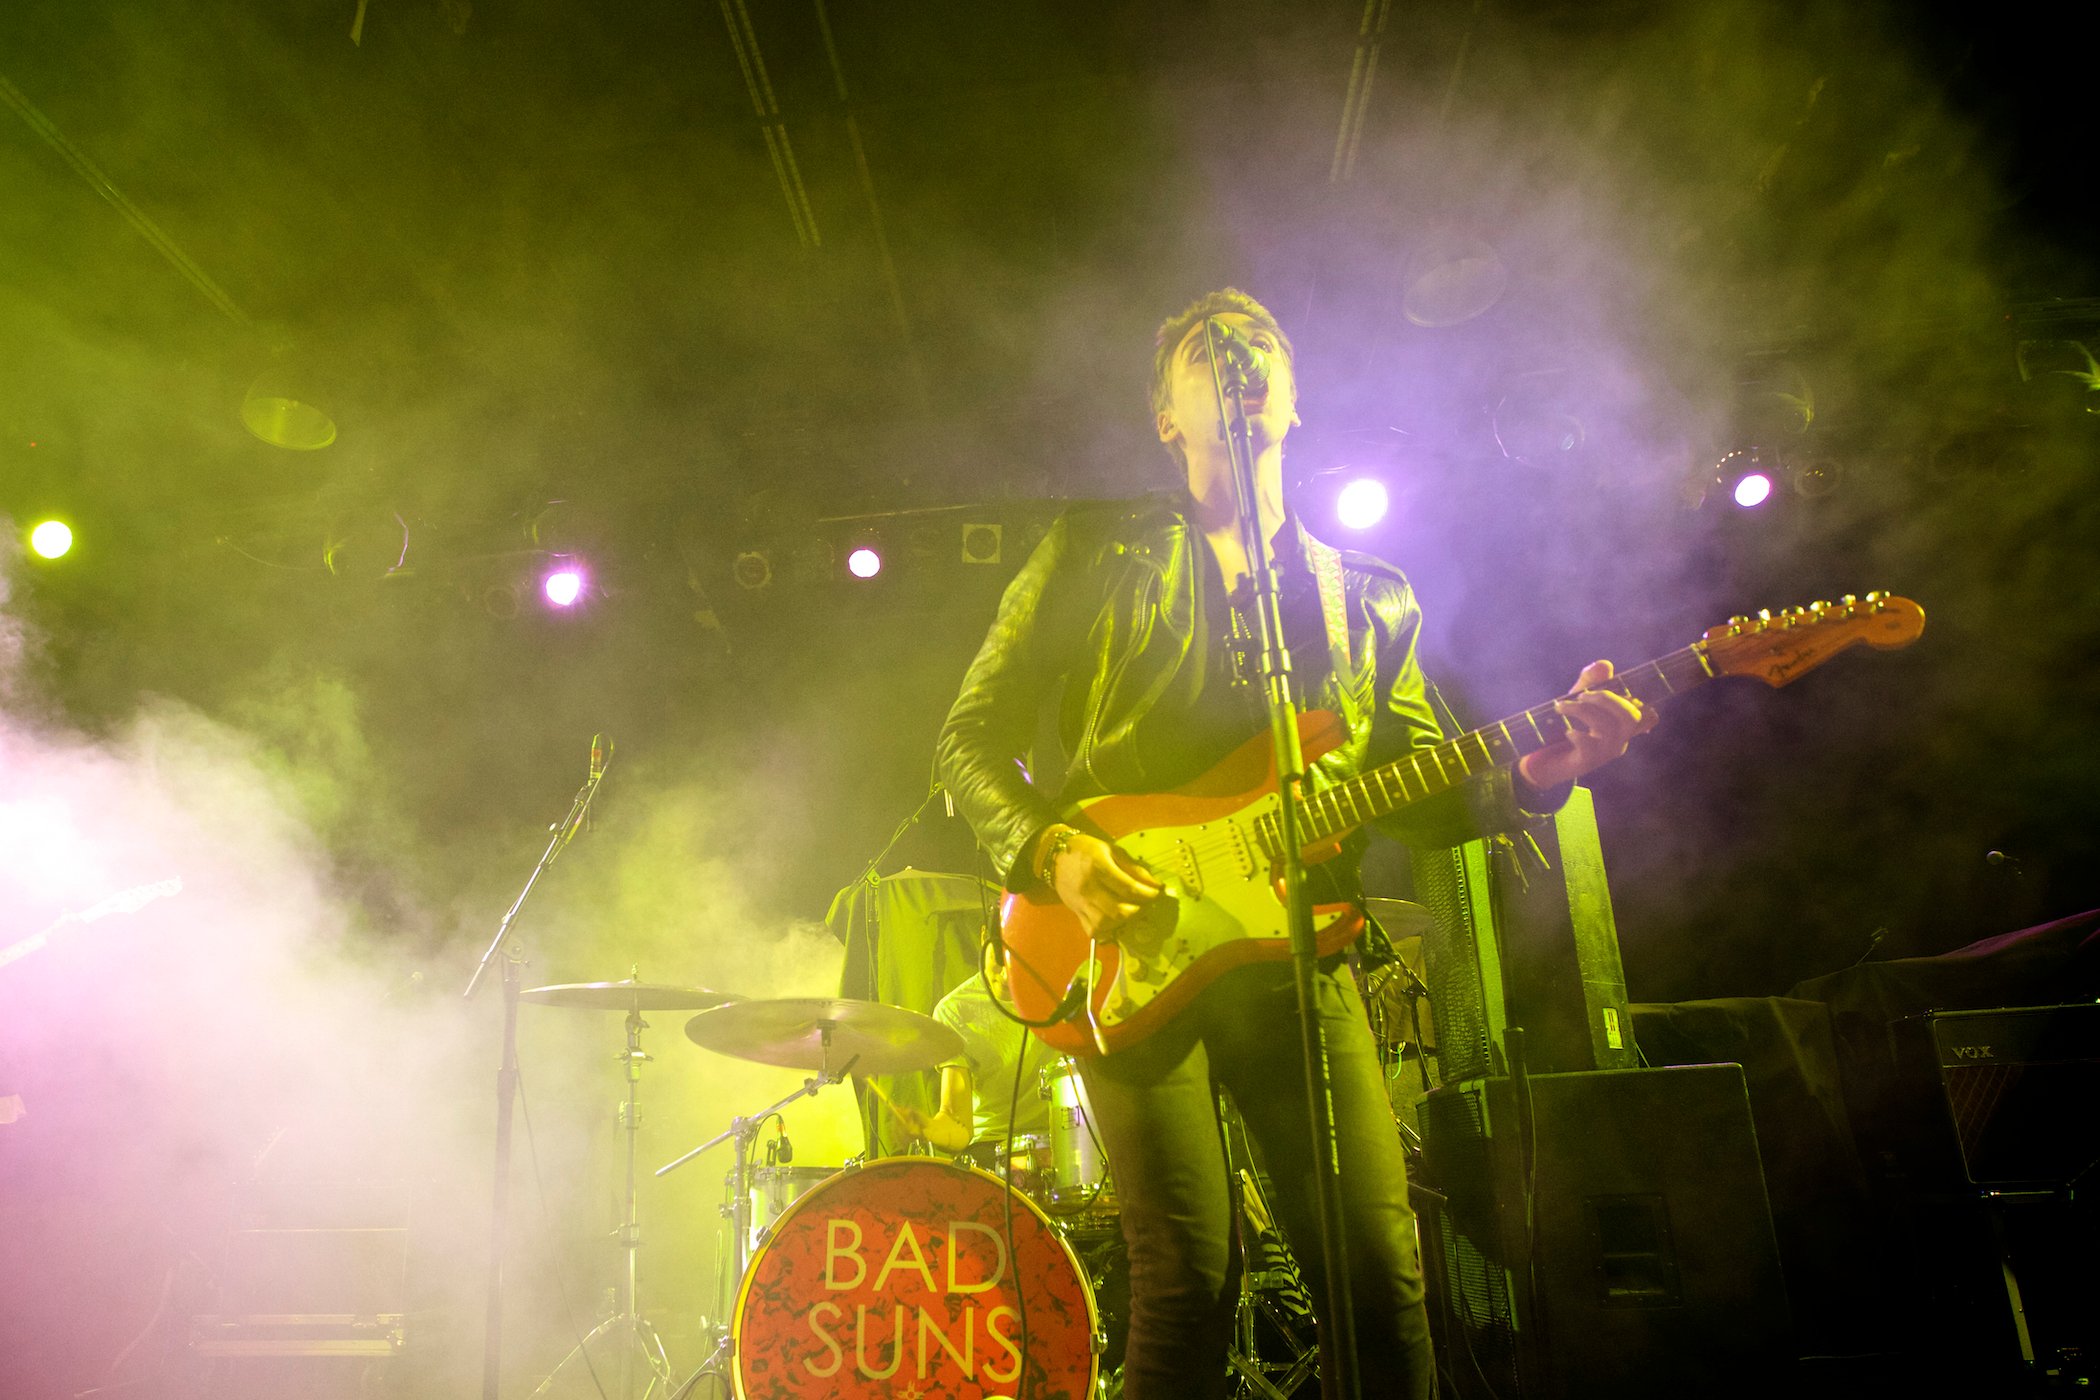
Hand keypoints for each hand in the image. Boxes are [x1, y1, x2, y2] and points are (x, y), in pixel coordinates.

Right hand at [1040, 827, 1164, 941]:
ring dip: (1124, 922)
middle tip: (1146, 904)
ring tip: (1132, 912)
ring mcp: (1081, 903)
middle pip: (1118, 910)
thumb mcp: (1111, 850)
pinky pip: (1093, 931)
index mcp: (1098, 867)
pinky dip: (1107, 932)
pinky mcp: (1076, 913)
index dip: (1147, 893)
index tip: (1157, 893)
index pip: (1127, 887)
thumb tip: (1155, 884)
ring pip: (1106, 923)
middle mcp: (1088, 888)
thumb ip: (1133, 867)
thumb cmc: (1086, 849)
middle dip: (1138, 910)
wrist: (1054, 857)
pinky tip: (1115, 923)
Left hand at [1516, 660, 1657, 790]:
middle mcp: (1619, 739)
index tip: (1615, 690)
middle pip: (1631, 717)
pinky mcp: (1588, 762)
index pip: (1646, 715)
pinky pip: (1590, 746)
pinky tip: (1566, 731)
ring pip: (1608, 728)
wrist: (1542, 761)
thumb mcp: (1577, 701)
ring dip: (1582, 711)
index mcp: (1621, 724)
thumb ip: (1590, 683)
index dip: (1640, 700)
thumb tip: (1605, 663)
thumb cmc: (1564, 729)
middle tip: (1581, 696)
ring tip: (1561, 707)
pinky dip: (1577, 734)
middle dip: (1606, 699)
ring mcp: (1606, 752)